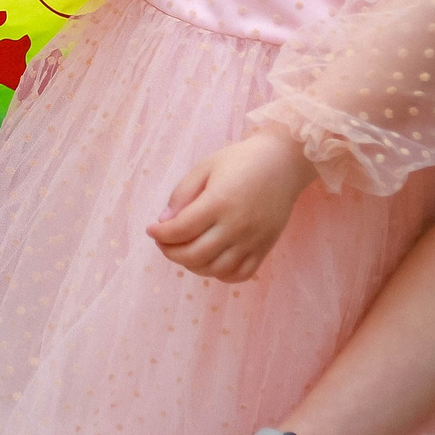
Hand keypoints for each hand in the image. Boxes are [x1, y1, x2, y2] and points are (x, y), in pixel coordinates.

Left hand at [148, 129, 316, 282]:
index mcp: (218, 202)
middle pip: (194, 255)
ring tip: (184, 251)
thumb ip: (182, 194)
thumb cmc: (241, 160)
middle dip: (170, 252)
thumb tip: (164, 222)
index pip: (180, 230)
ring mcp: (252, 240)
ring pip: (215, 269)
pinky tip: (210, 261)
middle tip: (163, 242)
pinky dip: (220, 274)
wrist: (283, 162)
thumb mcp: (205, 167)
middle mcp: (236, 226)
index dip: (160, 234)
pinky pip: (240, 274)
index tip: (151, 230)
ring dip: (192, 265)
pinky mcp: (265, 248)